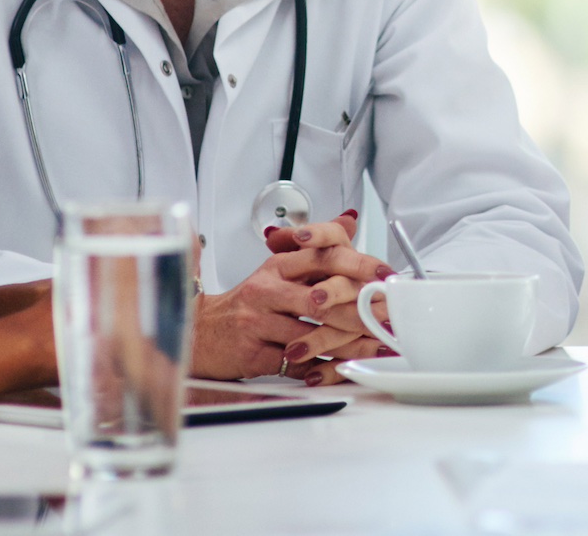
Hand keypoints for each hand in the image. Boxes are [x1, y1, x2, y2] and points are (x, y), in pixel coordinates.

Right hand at [189, 212, 392, 381]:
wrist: (199, 332)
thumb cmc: (248, 304)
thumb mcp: (280, 268)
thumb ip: (317, 247)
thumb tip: (350, 220)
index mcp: (278, 266)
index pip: (322, 256)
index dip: (358, 265)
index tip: (385, 274)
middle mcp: (267, 290)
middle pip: (322, 298)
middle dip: (360, 310)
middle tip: (387, 317)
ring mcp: (258, 321)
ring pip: (312, 333)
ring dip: (348, 343)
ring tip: (374, 345)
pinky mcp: (252, 352)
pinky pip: (296, 363)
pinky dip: (322, 367)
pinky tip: (342, 367)